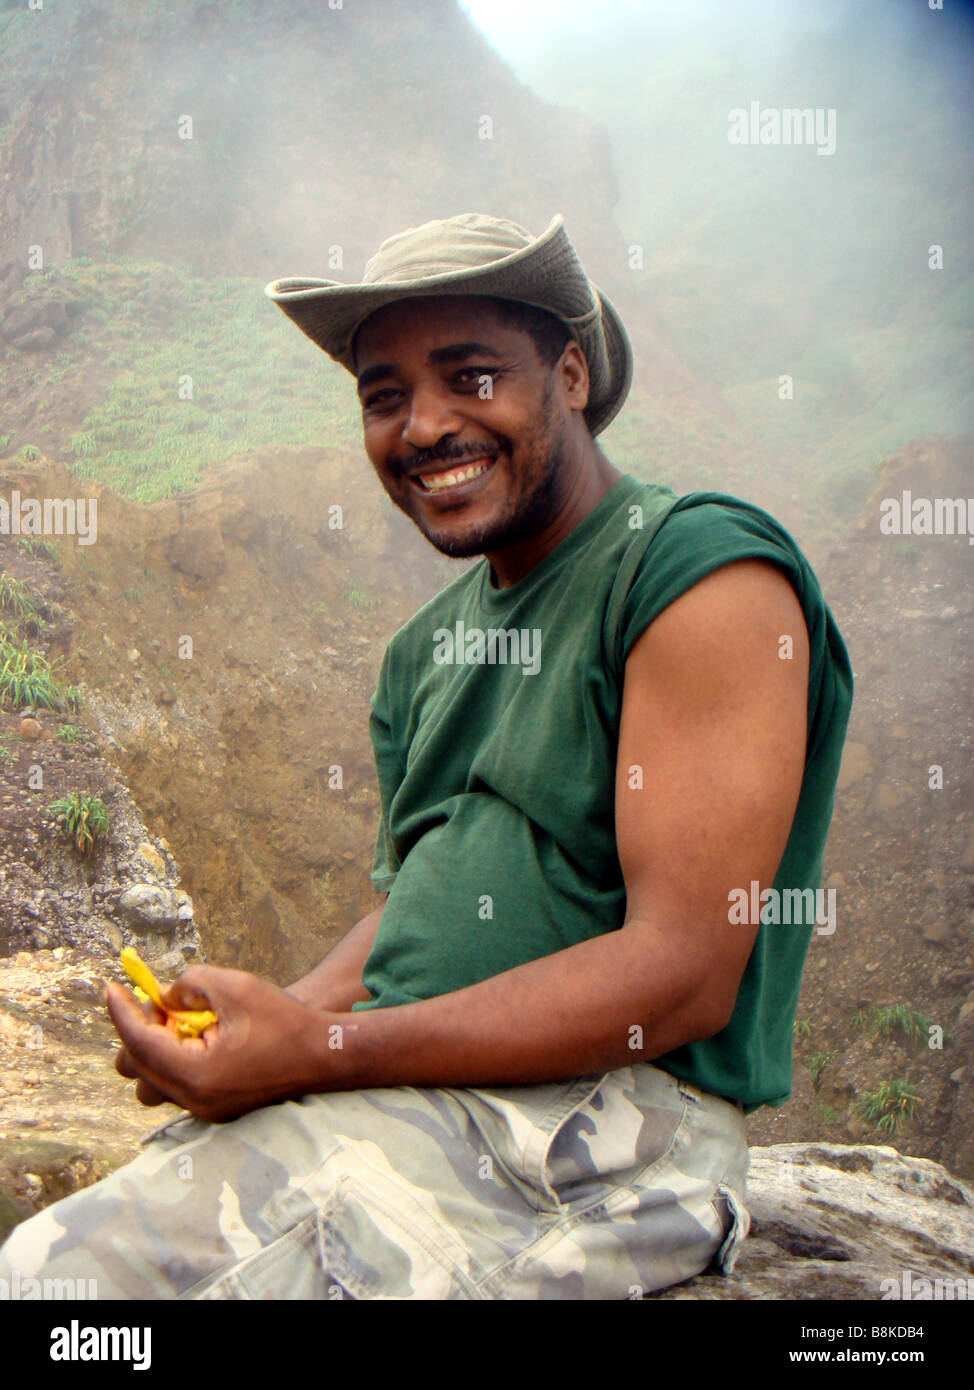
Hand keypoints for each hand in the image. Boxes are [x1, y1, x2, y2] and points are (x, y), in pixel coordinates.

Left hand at [107, 965, 341, 1122]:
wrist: (325, 1055)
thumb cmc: (283, 1020)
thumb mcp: (235, 987)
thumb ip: (191, 983)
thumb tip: (166, 996)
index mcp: (194, 1073)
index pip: (138, 1042)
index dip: (120, 1011)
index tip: (111, 986)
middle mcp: (193, 1099)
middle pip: (136, 1069)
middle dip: (138, 1030)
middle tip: (159, 1002)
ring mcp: (205, 1109)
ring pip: (152, 1083)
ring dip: (154, 1049)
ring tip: (178, 1023)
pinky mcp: (215, 1108)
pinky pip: (177, 1085)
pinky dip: (175, 1059)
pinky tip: (198, 1036)